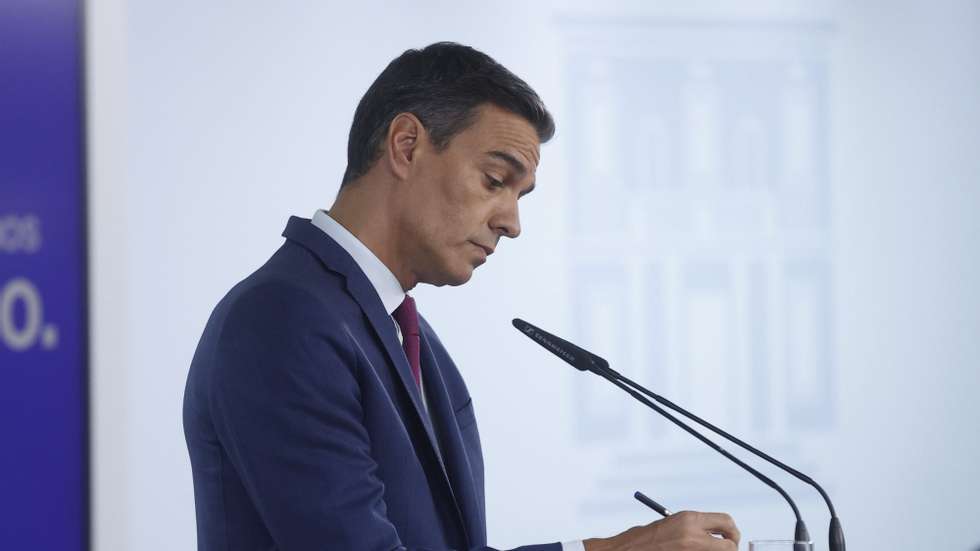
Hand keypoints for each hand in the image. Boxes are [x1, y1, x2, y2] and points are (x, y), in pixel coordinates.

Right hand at [583, 510, 739, 550]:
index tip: (730, 537)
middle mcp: (693, 534)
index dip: (732, 531)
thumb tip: (718, 534)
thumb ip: (694, 527)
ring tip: (706, 550)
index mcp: (689, 519)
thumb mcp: (672, 523)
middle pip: (729, 545)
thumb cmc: (645, 538)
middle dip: (730, 548)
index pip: (726, 522)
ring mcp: (691, 550)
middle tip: (727, 549)